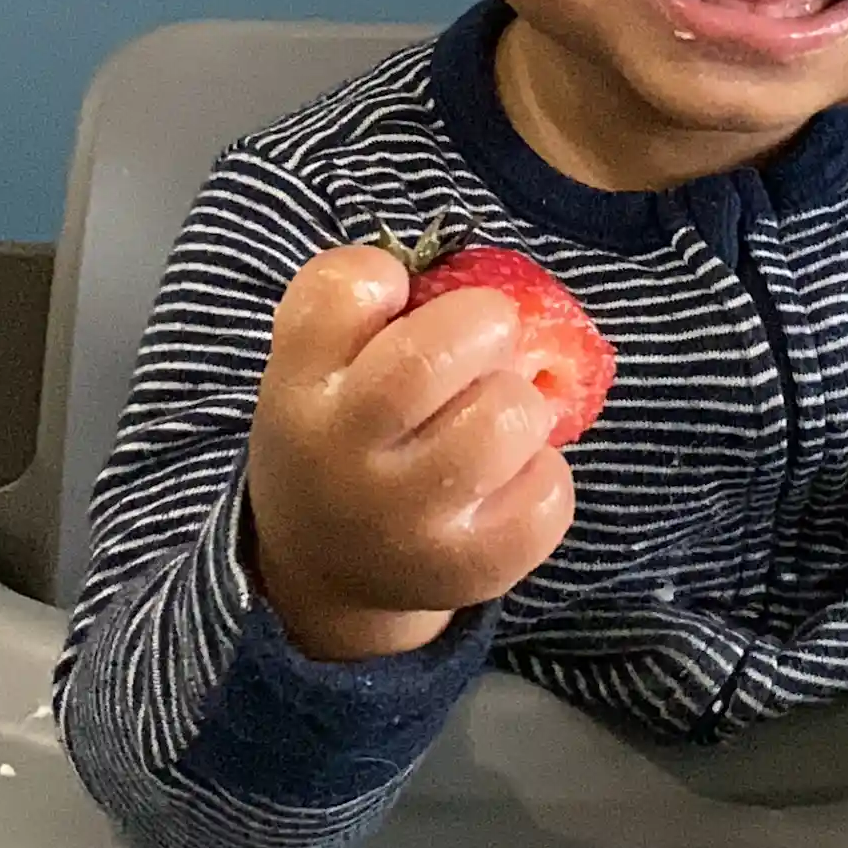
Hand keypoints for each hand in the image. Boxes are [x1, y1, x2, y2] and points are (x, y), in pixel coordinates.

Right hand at [245, 244, 574, 660]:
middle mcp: (342, 455)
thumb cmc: (341, 435)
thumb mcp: (317, 372)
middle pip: (431, 355)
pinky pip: (547, 493)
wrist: (324, 571)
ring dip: (520, 404)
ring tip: (496, 418)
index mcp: (300, 388)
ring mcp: (405, 520)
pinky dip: (545, 474)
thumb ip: (370, 315)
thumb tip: (480, 279)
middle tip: (487, 341)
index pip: (339, 291)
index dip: (381, 276)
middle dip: (485, 324)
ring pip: (504, 419)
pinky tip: (510, 480)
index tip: (394, 298)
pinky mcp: (467, 569)